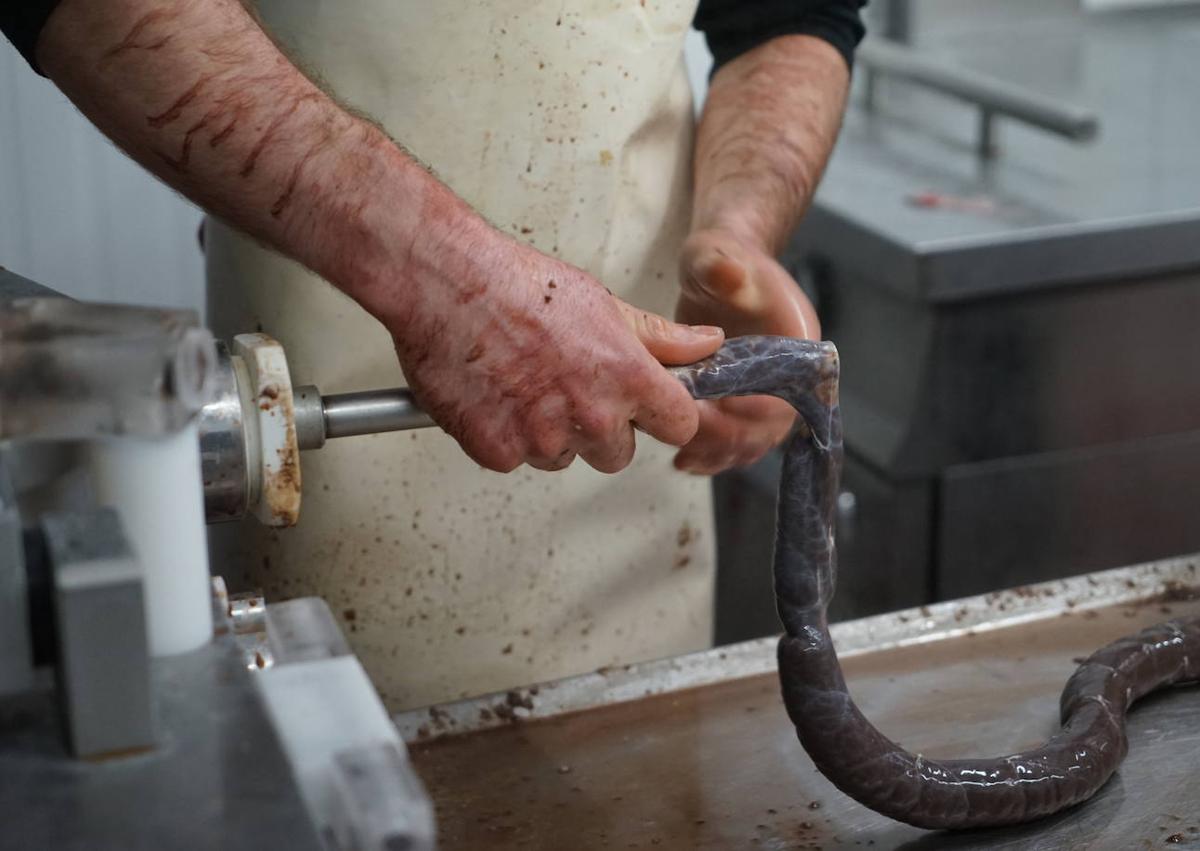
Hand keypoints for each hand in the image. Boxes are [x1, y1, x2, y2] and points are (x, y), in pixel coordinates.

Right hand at [391, 224, 724, 473]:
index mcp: (626, 376)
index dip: (662, 417)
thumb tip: (708, 346)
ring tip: (521, 382)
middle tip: (565, 387)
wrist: (445, 283)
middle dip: (598, 430)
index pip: (679, 425)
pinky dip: (502, 437)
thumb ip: (660, 338)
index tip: (645, 408)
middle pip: (617, 454)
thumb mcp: (603, 303)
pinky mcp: (498, 451)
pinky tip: (492, 395)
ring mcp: (542, 437)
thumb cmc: (516, 285)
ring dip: (547, 434)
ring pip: (561, 458)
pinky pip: (514, 460)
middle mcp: (590, 414)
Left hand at [674, 227, 818, 474]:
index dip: (748, 414)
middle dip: (729, 442)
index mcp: (796, 346)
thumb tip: (728, 273)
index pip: (783, 396)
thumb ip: (720, 265)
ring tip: (683, 460)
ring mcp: (765, 392)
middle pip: (767, 429)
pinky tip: (683, 460)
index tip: (709, 414)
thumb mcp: (716, 256)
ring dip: (719, 454)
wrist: (721, 267)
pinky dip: (712, 452)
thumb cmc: (722, 260)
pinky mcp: (741, 401)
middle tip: (685, 444)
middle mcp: (788, 377)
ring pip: (750, 440)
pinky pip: (734, 438)